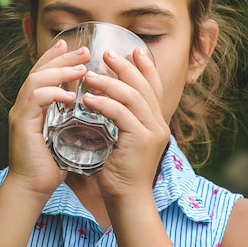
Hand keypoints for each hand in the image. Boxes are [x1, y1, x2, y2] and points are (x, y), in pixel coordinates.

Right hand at [7, 40, 89, 196]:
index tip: (74, 47)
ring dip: (60, 71)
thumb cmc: (50, 164)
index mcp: (32, 106)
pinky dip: (53, 93)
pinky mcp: (21, 124)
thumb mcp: (64, 134)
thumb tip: (89, 104)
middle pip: (39, 70)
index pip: (42, 73)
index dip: (56, 57)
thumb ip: (70, 117)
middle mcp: (23, 105)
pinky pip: (36, 100)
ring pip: (36, 80)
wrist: (32, 188)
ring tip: (81, 68)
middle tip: (84, 50)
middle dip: (62, 58)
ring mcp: (20, 113)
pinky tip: (70, 95)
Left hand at [81, 47, 169, 200]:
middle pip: (144, 86)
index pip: (153, 87)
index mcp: (155, 121)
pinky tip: (88, 99)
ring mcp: (152, 131)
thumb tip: (102, 98)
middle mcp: (158, 123)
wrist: (127, 198)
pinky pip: (121, 114)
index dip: (145, 67)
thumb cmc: (119, 170)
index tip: (132, 50)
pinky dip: (104, 103)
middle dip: (125, 67)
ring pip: (133, 96)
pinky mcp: (141, 140)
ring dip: (110, 83)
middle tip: (106, 54)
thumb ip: (119, 119)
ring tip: (90, 75)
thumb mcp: (121, 139)